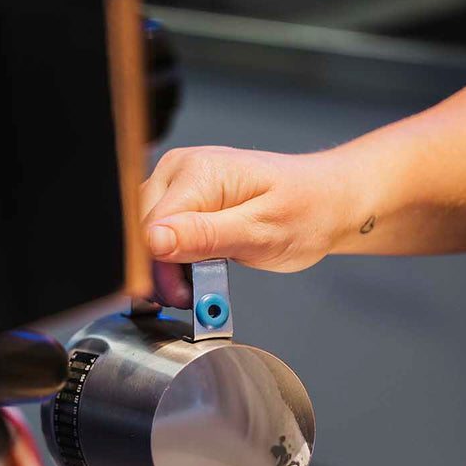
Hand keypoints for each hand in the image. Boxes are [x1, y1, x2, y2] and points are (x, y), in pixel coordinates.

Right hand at [141, 146, 343, 306]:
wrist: (323, 201)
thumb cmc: (304, 212)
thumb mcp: (258, 232)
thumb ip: (204, 236)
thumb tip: (154, 240)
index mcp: (198, 172)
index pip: (149, 225)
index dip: (158, 267)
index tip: (180, 295)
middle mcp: (181, 169)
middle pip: (141, 229)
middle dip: (160, 270)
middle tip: (192, 296)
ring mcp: (180, 182)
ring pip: (147, 233)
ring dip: (165, 268)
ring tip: (195, 287)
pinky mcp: (184, 198)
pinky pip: (161, 232)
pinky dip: (174, 259)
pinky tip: (194, 271)